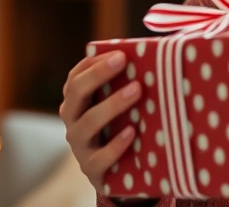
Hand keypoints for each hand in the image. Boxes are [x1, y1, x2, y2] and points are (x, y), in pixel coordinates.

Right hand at [60, 51, 142, 194]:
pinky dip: (115, 145)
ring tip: (137, 90)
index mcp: (76, 102)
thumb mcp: (118, 107)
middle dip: (99, 74)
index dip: (94, 63)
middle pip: (76, 92)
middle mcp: (72, 121)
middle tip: (123, 61)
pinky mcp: (91, 170)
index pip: (75, 77)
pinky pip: (100, 157)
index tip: (119, 53)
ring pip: (88, 122)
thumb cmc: (121, 129)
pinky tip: (132, 132)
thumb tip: (155, 55)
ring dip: (112, 104)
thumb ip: (126, 83)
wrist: (118, 176)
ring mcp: (80, 147)